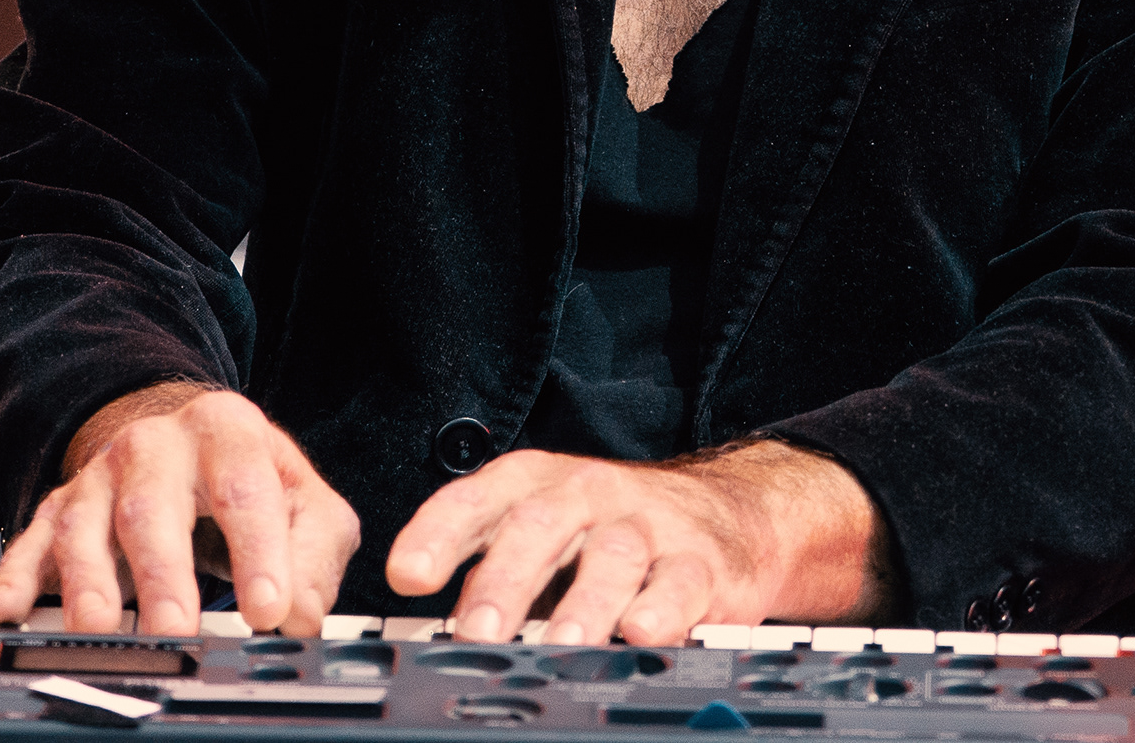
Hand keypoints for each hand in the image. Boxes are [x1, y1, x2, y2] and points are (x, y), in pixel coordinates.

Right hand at [0, 382, 360, 635]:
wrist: (177, 437)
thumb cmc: (246, 479)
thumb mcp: (302, 500)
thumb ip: (314, 554)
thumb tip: (304, 617)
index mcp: (226, 432)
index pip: (245, 489)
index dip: (259, 551)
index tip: (270, 609)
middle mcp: (154, 446)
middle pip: (153, 507)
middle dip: (163, 574)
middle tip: (178, 631)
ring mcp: (98, 478)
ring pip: (84, 526)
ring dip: (88, 583)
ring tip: (100, 631)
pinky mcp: (57, 511)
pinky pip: (29, 545)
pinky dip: (16, 580)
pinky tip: (8, 613)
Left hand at [386, 441, 891, 644]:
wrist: (727, 511)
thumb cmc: (611, 529)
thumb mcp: (545, 532)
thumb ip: (489, 571)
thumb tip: (428, 633)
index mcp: (536, 486)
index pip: (477, 500)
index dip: (438, 534)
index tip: (406, 575)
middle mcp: (587, 497)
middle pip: (539, 529)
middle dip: (503, 582)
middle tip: (474, 631)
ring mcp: (646, 527)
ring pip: (611, 558)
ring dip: (581, 606)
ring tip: (557, 648)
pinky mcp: (700, 564)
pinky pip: (679, 584)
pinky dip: (660, 611)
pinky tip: (640, 633)